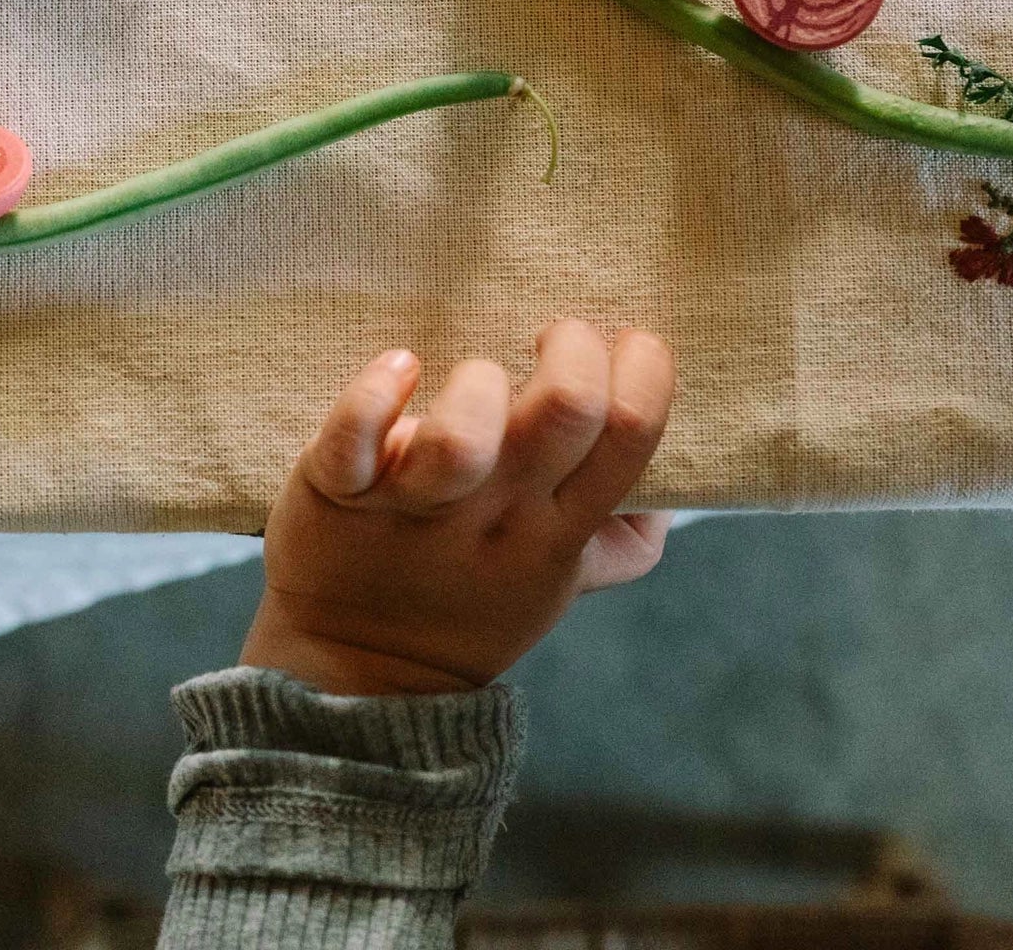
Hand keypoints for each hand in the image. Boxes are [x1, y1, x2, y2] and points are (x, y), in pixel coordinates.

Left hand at [240, 319, 675, 697]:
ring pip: (465, 434)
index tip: (618, 345)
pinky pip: (354, 434)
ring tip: (472, 378)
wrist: (356, 671)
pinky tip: (399, 366)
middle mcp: (499, 515)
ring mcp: (418, 504)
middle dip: (573, 348)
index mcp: (559, 529)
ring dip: (477, 383)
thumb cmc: (468, 599)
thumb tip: (671, 492)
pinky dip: (375, 390)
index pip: (631, 433)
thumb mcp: (557, 579)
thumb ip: (619, 539)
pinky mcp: (341, 490)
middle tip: (547, 340)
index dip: (643, 369)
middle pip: (567, 409)